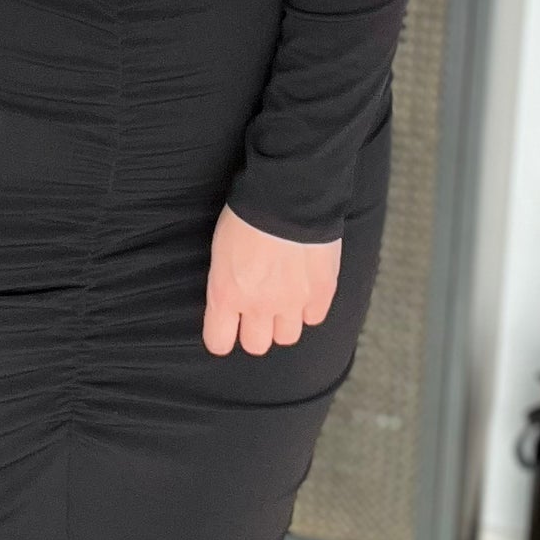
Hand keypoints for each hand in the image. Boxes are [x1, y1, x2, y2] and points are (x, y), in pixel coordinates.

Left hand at [202, 203, 340, 355]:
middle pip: (255, 345)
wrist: (288, 195)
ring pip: (287, 337)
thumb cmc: (247, 213)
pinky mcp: (320, 293)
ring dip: (284, 321)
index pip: (218, 342)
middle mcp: (259, 305)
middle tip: (258, 308)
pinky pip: (313, 318)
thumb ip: (226, 283)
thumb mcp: (221, 250)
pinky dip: (309, 307)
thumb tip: (231, 299)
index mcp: (227, 293)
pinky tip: (304, 287)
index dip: (222, 334)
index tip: (226, 326)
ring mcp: (292, 302)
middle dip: (255, 330)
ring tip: (284, 297)